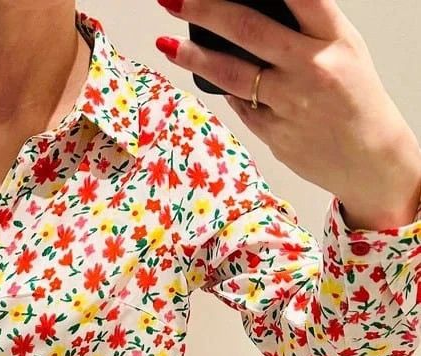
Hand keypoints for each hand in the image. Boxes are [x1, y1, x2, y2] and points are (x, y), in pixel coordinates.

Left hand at [155, 0, 420, 228]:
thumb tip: (252, 14)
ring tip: (166, 43)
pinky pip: (240, 106)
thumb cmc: (355, 98)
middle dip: (205, 10)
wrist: (369, 159)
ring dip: (193, 57)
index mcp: (334, 39)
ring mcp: (290, 103)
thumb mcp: (344, 50)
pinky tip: (210, 78)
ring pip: (231, 74)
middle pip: (248, 30)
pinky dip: (226, 91)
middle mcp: (311, 68)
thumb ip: (306, 28)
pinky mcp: (274, 134)